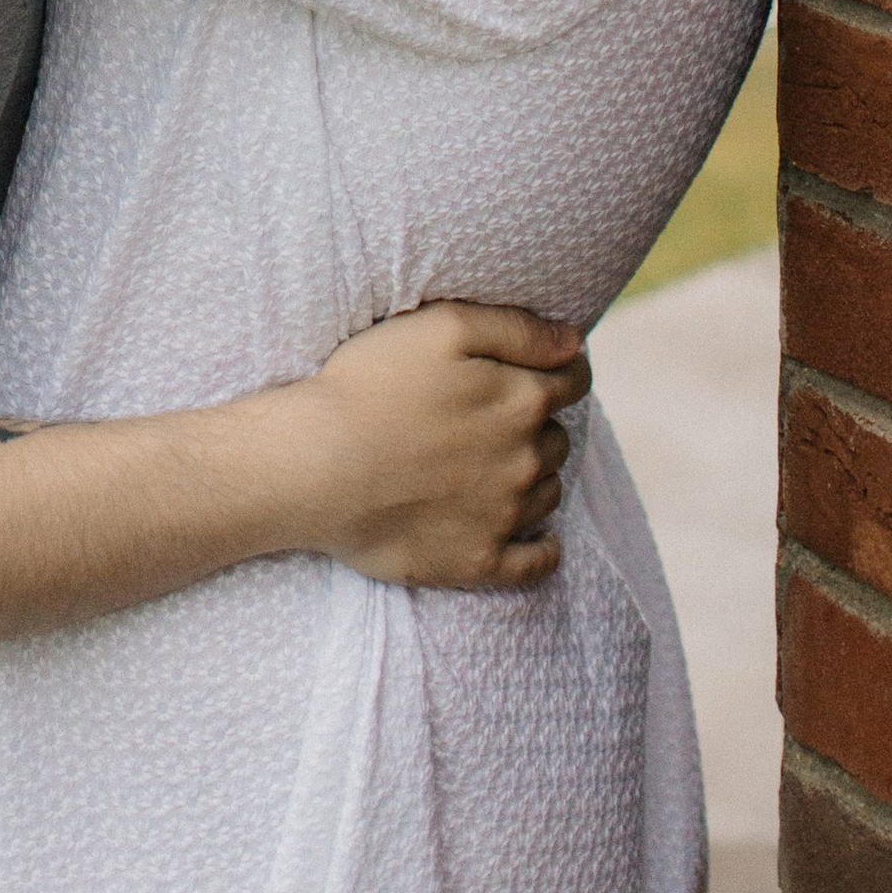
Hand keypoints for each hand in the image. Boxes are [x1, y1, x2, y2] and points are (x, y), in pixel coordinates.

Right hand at [283, 301, 588, 592]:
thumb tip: (574, 342)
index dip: (560, 369)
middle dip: (537, 424)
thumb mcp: (444, 327)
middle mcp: (526, 461)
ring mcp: (505, 516)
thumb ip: (519, 330)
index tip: (541, 370)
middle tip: (494, 418)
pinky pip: (535, 564)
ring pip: (548, 492)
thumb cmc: (372, 385)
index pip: (573, 380)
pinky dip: (543, 551)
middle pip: (557, 437)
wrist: (317, 464)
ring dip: (535, 476)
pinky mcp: (478, 562)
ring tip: (494, 467)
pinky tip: (540, 541)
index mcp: (523, 400)